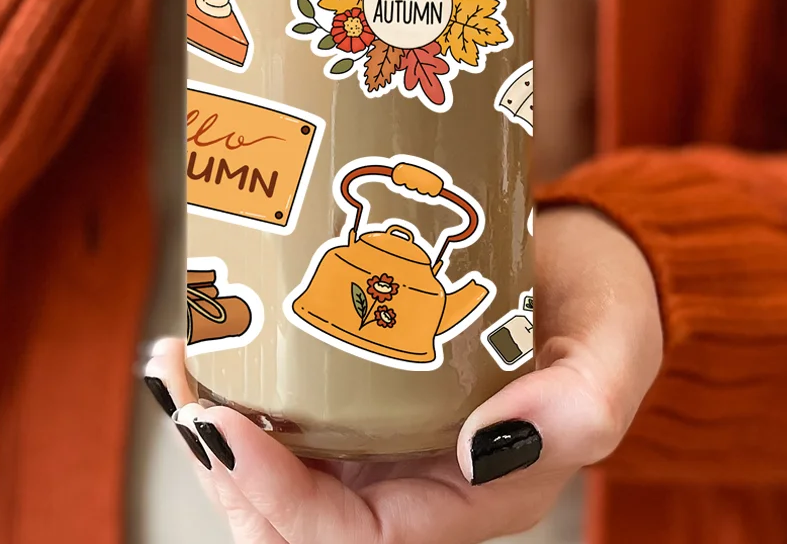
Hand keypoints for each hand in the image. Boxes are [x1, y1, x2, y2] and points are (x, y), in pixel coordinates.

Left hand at [149, 207, 662, 542]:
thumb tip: (490, 448)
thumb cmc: (601, 312)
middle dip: (226, 465)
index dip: (279, 501)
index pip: (357, 537)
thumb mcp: (611, 351)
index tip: (224, 425)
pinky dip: (241, 387)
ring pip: (281, 468)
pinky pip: (292, 415)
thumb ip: (580, 403)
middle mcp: (416, 477)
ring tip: (176, 359)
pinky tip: (209, 340)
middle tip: (182, 383)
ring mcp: (385, 435)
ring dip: (217, 426)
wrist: (582, 269)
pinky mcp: (368, 388)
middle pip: (296, 517)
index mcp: (471, 494)